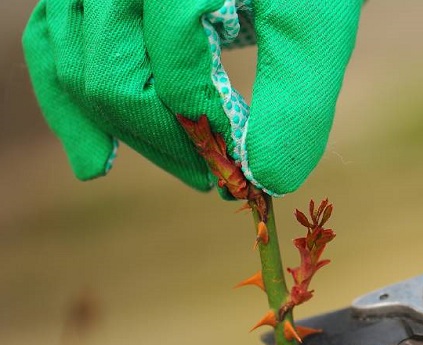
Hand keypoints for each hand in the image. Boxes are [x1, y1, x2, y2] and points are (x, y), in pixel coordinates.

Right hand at [22, 0, 361, 194]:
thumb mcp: (312, 27)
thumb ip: (297, 101)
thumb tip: (268, 179)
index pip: (176, 78)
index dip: (210, 135)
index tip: (247, 168)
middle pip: (115, 81)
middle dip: (168, 143)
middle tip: (214, 178)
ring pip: (76, 69)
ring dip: (125, 133)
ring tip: (181, 169)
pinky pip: (50, 45)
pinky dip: (70, 103)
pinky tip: (96, 160)